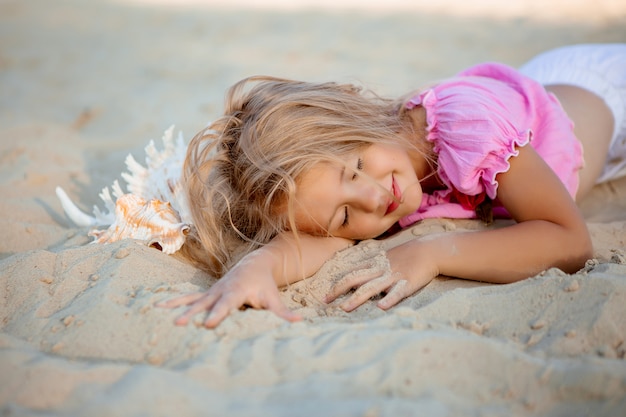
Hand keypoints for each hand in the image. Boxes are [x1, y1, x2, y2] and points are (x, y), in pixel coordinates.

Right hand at [155, 255, 300, 327]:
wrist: (254, 265)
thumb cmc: (265, 284)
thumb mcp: (274, 298)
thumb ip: (283, 312)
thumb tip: (299, 321)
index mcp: (238, 291)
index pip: (227, 304)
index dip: (218, 313)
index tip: (208, 324)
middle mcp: (222, 290)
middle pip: (206, 303)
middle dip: (193, 313)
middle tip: (180, 324)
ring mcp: (212, 291)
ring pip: (193, 299)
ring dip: (178, 307)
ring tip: (164, 316)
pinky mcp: (207, 293)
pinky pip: (188, 298)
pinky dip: (174, 302)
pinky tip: (158, 307)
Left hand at [325, 239, 438, 311]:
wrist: (428, 250)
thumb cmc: (406, 255)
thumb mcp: (385, 258)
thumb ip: (371, 266)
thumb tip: (355, 273)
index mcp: (374, 265)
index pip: (352, 274)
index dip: (337, 284)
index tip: (325, 295)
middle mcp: (380, 270)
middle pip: (355, 280)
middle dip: (339, 290)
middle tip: (326, 301)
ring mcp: (393, 277)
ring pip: (372, 288)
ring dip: (357, 299)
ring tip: (345, 308)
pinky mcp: (407, 284)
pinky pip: (397, 293)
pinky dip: (389, 299)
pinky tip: (381, 307)